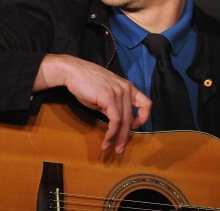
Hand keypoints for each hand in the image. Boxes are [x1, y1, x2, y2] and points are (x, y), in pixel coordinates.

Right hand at [34, 54, 151, 152]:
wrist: (73, 72)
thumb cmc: (86, 83)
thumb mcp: (105, 95)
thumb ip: (113, 106)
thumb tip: (116, 122)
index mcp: (128, 87)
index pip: (146, 104)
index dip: (143, 118)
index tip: (134, 127)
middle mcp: (127, 89)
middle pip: (132, 118)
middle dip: (126, 136)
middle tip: (120, 148)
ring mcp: (119, 93)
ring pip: (124, 121)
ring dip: (117, 138)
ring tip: (110, 147)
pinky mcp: (109, 98)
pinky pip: (115, 120)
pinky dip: (112, 133)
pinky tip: (107, 139)